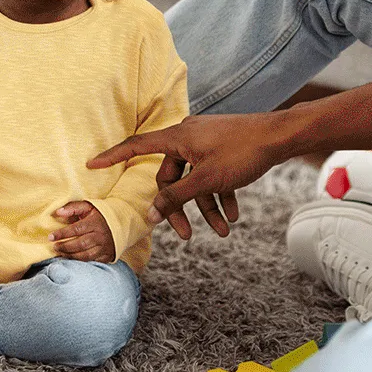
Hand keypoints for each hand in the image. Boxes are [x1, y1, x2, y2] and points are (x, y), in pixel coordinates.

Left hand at [49, 201, 114, 262]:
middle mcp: (100, 236)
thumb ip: (73, 208)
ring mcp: (104, 247)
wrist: (121, 224)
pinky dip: (81, 262)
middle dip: (65, 247)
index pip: (76, 229)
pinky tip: (72, 260)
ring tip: (60, 254)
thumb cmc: (100, 215)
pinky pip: (92, 262)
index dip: (62, 234)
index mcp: (95, 223)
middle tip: (54, 247)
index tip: (50, 237)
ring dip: (71, 256)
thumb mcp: (88, 206)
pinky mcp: (107, 256)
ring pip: (85, 255)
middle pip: (80, 244)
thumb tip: (58, 212)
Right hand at [88, 114, 291, 239]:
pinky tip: (233, 215)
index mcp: (177, 138)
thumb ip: (176, 197)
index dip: (113, 156)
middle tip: (186, 235)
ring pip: (195, 180)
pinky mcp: (221, 148)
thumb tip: (151, 213)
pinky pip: (212, 174)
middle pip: (171, 177)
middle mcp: (187, 137)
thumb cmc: (242, 152)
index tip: (92, 163)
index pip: (136, 146)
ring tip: (223, 231)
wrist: (280, 137)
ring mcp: (205, 142)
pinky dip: (220, 194)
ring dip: (206, 207)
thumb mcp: (206, 180)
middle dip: (180, 207)